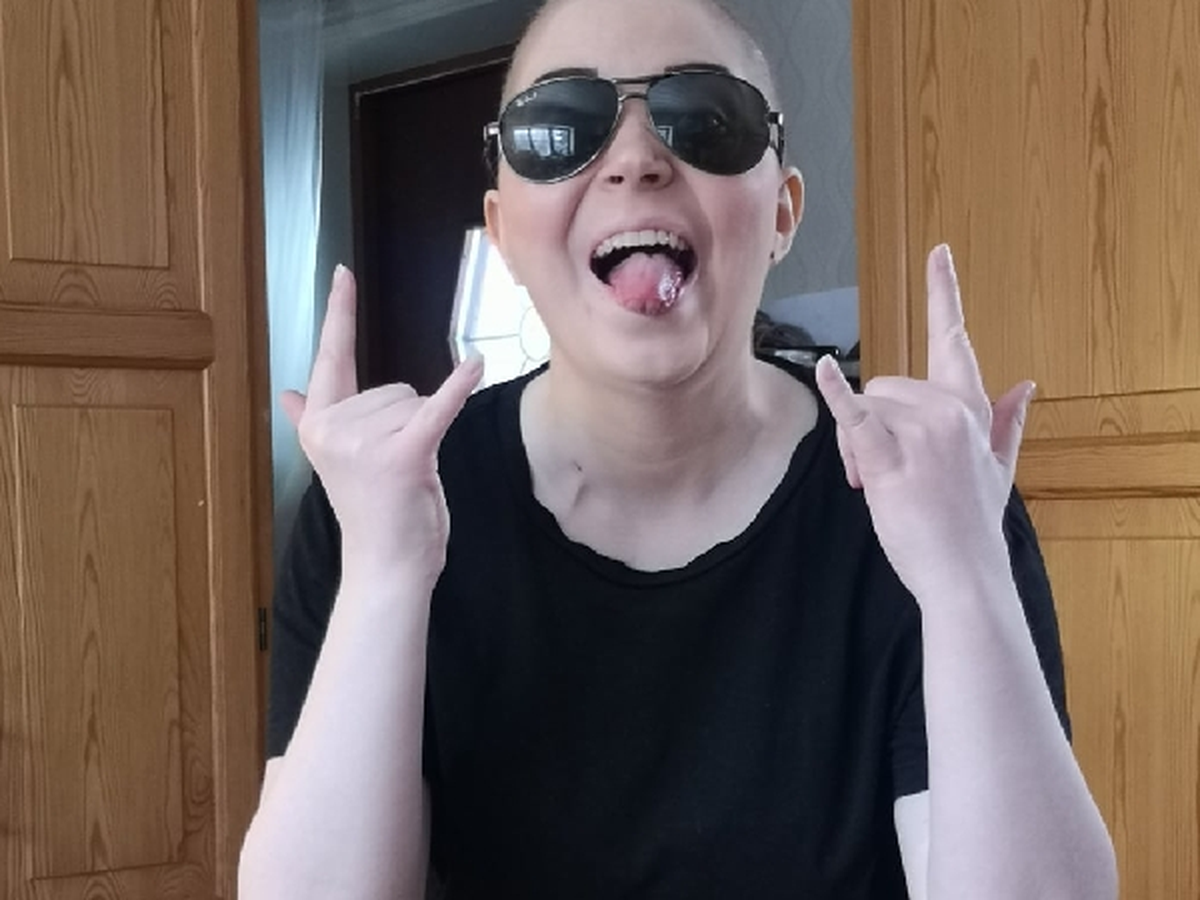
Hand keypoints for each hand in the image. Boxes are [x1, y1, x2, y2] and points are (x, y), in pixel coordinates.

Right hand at [281, 266, 482, 579]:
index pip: (330, 356)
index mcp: (317, 424)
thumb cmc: (371, 512)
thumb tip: (288, 394)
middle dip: (408, 421)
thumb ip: (314, 420)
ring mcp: (364, 441)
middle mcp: (332, 427)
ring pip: (418, 403)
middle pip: (395, 388)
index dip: (339, 312)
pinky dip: (459, 386)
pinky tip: (476, 363)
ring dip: (424, 433)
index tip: (343, 272)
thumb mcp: (336, 461)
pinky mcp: (401, 455)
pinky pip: (438, 409)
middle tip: (397, 469)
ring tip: (408, 475)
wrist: (387, 565)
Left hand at [815, 245, 1034, 601]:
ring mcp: (922, 431)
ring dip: (856, 445)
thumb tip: (1027, 384)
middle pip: (884, 386)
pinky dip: (836, 394)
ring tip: (873, 486)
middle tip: (874, 474)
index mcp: (971, 408)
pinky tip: (822, 370)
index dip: (944, 293)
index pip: (954, 341)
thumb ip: (1009, 422)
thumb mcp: (1000, 469)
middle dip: (871, 424)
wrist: (965, 573)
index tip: (937, 252)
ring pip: (865, 408)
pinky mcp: (891, 455)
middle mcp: (950, 410)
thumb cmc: (973, 524)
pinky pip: (856, 414)